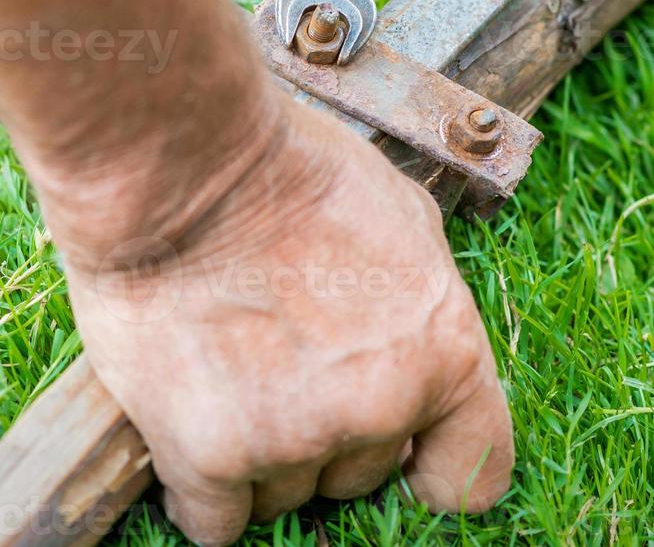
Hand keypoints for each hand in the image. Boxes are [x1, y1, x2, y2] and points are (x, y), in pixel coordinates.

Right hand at [60, 86, 512, 546]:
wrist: (186, 165)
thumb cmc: (290, 168)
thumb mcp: (401, 210)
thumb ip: (423, 291)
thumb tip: (418, 328)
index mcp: (442, 348)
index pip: (473, 472)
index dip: (431, 463)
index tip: (402, 451)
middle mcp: (381, 405)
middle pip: (361, 476)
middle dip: (330, 433)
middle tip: (284, 360)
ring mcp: (296, 437)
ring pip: (287, 497)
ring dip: (264, 453)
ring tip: (231, 370)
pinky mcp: (210, 454)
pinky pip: (217, 524)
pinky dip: (205, 491)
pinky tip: (194, 431)